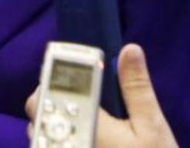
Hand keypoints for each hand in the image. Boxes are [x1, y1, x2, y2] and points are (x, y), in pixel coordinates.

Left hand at [26, 44, 178, 147]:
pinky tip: (83, 144)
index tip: (65, 72)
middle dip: (53, 107)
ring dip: (54, 131)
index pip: (41, 99)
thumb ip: (136, 87)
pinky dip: (60, 145)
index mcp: (85, 129)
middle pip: (37, 120)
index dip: (49, 82)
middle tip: (79, 101)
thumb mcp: (152, 126)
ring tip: (83, 125)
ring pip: (41, 141)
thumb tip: (129, 49)